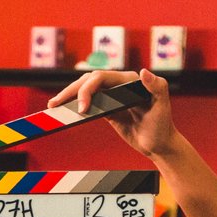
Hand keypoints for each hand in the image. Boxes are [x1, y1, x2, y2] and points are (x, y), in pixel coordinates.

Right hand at [49, 68, 177, 158]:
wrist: (160, 145)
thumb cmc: (163, 126)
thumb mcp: (162, 107)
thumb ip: (157, 87)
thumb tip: (144, 72)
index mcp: (130, 80)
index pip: (101, 77)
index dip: (88, 89)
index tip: (83, 108)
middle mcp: (119, 85)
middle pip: (88, 81)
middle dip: (71, 91)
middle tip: (56, 104)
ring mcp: (112, 96)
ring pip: (85, 90)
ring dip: (69, 95)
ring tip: (53, 105)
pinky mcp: (108, 109)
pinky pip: (88, 104)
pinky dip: (74, 106)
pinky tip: (63, 110)